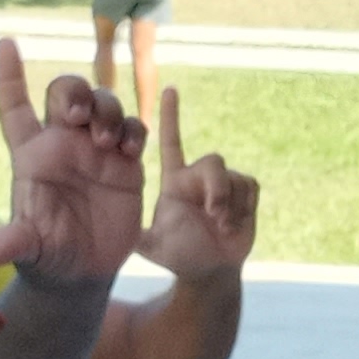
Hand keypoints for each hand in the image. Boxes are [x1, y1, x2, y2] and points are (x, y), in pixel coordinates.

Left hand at [0, 37, 145, 288]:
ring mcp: (95, 148)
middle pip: (64, 92)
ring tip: (108, 142)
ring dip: (107, 111)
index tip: (5, 43)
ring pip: (102, 102)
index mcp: (31, 154)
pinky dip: (134, 130)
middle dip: (73, 91)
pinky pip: (133, 127)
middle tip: (78, 117)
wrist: (84, 271)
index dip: (9, 75)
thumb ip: (11, 242)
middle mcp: (62, 143)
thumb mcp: (28, 249)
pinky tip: (132, 151)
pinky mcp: (126, 162)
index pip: (16, 106)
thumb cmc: (47, 254)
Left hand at [135, 90, 261, 278]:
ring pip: (234, 179)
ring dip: (229, 206)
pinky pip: (249, 187)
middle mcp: (199, 177)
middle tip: (214, 215)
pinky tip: (232, 226)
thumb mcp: (152, 246)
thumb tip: (109, 234)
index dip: (170, 116)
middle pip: (213, 162)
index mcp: (176, 180)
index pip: (172, 142)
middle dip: (217, 189)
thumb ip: (136, 236)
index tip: (169, 89)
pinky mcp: (245, 192)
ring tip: (221, 227)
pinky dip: (243, 210)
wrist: (209, 270)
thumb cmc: (178, 254)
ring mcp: (224, 184)